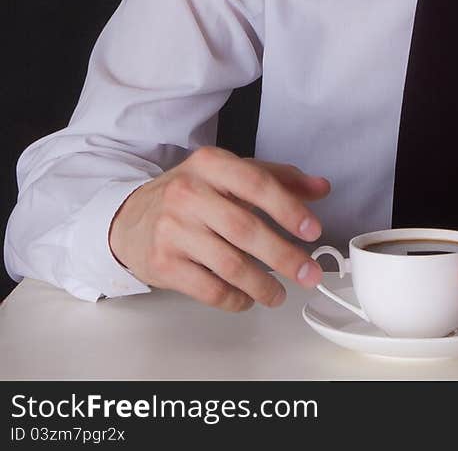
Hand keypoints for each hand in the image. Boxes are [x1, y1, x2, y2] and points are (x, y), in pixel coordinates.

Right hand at [108, 145, 331, 312]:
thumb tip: (320, 188)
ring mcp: (173, 229)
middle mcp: (189, 193)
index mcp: (211, 164)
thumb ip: (277, 178)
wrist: (131, 218)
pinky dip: (234, 298)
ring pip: (229, 263)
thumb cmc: (190, 195)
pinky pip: (208, 288)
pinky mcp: (164, 263)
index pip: (256, 183)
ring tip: (280, 293)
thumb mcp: (229, 174)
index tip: (312, 230)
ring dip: (262, 284)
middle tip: (309, 272)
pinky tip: (247, 298)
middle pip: (246, 229)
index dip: (288, 208)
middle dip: (284, 256)